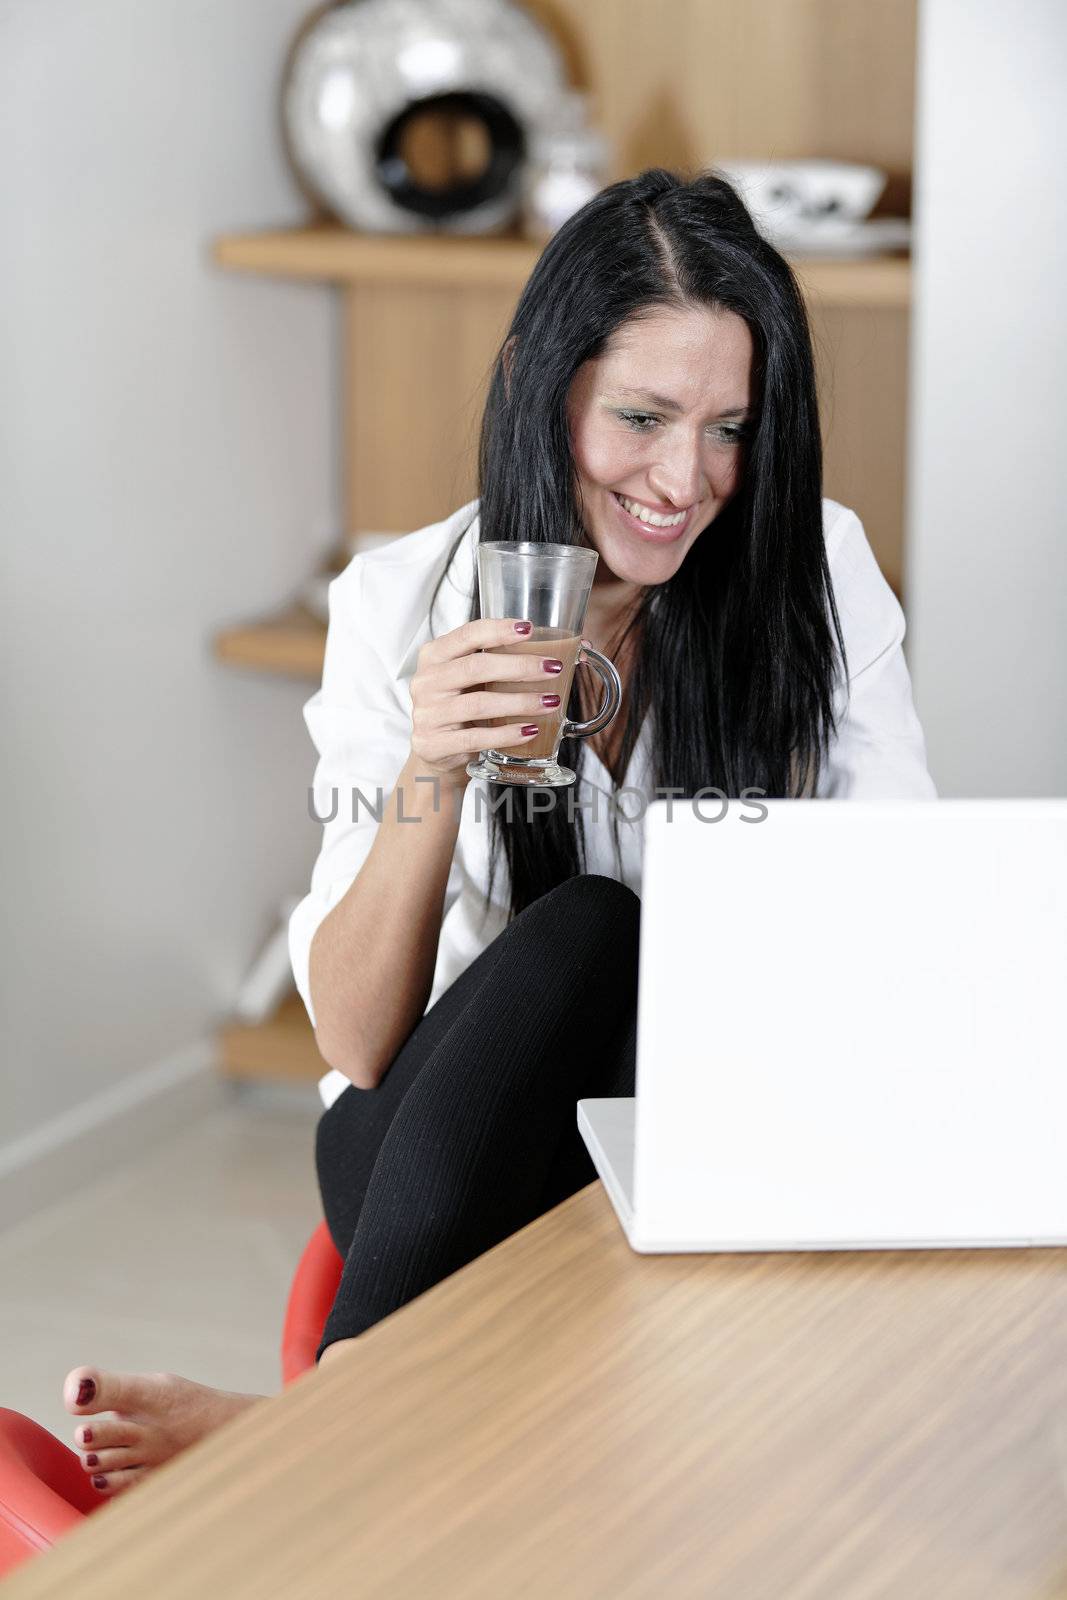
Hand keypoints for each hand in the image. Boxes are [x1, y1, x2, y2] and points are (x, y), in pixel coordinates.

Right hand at [408, 619, 564, 780]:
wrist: (436, 753)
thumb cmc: (464, 707)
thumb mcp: (475, 680)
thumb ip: (509, 661)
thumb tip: (578, 650)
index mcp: (435, 655)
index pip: (467, 634)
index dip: (499, 630)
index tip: (530, 628)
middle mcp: (426, 681)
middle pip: (476, 667)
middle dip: (520, 666)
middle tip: (553, 668)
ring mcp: (427, 714)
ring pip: (479, 703)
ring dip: (520, 702)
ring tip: (550, 702)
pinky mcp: (433, 744)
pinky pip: (475, 738)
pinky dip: (506, 734)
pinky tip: (530, 730)